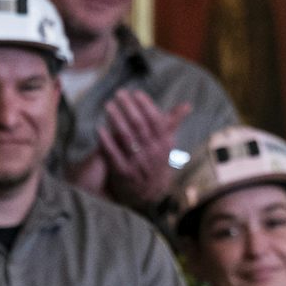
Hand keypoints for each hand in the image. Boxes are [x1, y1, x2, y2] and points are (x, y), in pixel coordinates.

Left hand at [91, 90, 190, 208]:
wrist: (148, 193)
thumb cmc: (155, 160)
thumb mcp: (166, 144)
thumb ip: (172, 123)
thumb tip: (187, 105)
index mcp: (164, 144)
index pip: (156, 121)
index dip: (146, 106)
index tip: (136, 93)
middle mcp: (152, 153)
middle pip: (140, 126)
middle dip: (129, 108)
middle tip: (119, 94)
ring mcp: (137, 163)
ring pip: (126, 138)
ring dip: (116, 119)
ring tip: (108, 105)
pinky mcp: (122, 173)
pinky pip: (113, 154)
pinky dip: (106, 141)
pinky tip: (99, 128)